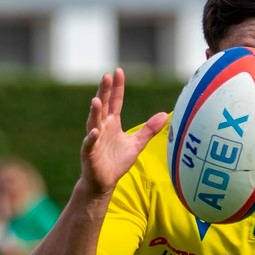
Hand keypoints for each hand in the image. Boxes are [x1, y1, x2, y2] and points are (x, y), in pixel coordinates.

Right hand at [80, 69, 168, 198]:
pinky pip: (89, 144)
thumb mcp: (137, 144)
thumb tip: (165, 115)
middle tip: (106, 76)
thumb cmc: (117, 161)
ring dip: (94, 112)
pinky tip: (94, 131)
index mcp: (112, 123)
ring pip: (93, 122)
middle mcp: (101, 127)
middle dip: (104, 92)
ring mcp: (94, 139)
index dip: (117, 87)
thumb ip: (149, 129)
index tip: (118, 71)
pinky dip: (91, 138)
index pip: (115, 101)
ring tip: (96, 100)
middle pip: (103, 106)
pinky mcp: (89, 153)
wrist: (104, 182)